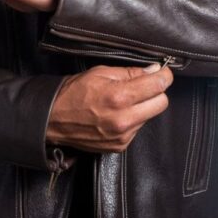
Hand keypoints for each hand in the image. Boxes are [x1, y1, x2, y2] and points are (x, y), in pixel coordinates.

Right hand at [46, 63, 173, 153]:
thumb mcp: (100, 73)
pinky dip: (132, 120)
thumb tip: (154, 71)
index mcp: (119, 97)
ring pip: (150, 116)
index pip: (159, 85)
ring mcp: (123, 135)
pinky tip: (116, 115)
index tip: (162, 72)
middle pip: (162, 103)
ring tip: (121, 102)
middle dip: (156, 92)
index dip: (164, 75)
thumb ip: (131, 72)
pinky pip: (138, 128)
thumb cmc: (74, 92)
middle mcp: (124, 119)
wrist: (53, 119)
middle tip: (143, 86)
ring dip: (142, 107)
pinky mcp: (120, 146)